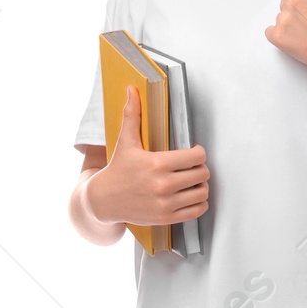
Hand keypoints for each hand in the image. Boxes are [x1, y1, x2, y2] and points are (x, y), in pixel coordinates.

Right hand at [87, 86, 208, 225]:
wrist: (104, 200)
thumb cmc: (118, 168)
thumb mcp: (125, 142)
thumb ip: (132, 115)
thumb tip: (132, 89)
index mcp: (156, 163)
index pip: (196, 157)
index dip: (198, 153)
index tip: (193, 152)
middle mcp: (163, 184)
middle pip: (202, 174)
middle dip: (200, 169)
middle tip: (192, 167)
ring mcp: (166, 203)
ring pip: (202, 192)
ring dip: (201, 186)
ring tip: (192, 181)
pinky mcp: (167, 218)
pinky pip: (197, 210)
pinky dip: (199, 203)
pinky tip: (190, 196)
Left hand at [266, 0, 306, 105]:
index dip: (305, 1)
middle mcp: (290, 0)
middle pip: (287, 3)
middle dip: (297, 14)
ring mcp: (282, 19)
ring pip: (281, 19)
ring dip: (291, 26)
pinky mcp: (277, 36)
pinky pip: (271, 33)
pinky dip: (282, 38)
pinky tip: (298, 42)